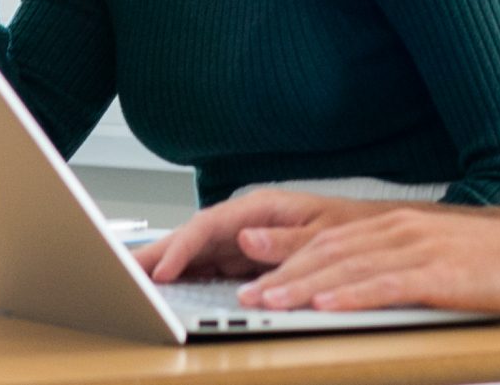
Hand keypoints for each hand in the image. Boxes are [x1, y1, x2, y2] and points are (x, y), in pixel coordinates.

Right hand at [134, 189, 388, 281]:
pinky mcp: (248, 260)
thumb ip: (285, 239)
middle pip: (192, 237)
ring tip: (129, 282)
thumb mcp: (325, 232)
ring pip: (196, 253)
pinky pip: (209, 268)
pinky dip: (185, 278)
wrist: (379, 239)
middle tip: (120, 272)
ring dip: (164, 266)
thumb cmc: (356, 229)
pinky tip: (166, 290)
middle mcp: (249, 222)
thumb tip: (244, 238)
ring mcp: (245, 241)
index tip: (161, 271)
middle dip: (155, 253)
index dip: (181, 248)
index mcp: (263, 207)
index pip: (209, 225)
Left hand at [229, 205, 499, 315]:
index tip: (251, 272)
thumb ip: (388, 259)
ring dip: (303, 286)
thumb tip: (349, 280)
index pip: (327, 239)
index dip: (285, 255)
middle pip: (327, 252)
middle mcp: (398, 229)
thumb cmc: (491, 260)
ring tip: (270, 302)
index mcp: (393, 223)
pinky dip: (350, 296)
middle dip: (282, 274)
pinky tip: (326, 305)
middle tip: (247, 296)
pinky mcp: (438, 274)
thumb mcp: (431, 250)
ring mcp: (417, 249)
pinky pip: (385, 286)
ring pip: (347, 267)